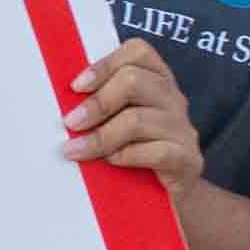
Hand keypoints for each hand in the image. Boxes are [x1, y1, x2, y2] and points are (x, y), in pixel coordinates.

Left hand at [60, 36, 202, 178]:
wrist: (170, 197)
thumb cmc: (135, 154)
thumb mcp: (117, 122)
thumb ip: (100, 106)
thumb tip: (61, 104)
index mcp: (157, 80)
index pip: (137, 52)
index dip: (104, 65)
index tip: (76, 87)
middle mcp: (174, 99)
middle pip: (134, 81)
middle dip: (96, 103)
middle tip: (72, 123)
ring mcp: (183, 129)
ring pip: (138, 120)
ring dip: (100, 136)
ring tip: (76, 150)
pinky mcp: (188, 160)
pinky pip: (157, 152)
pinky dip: (127, 156)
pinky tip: (111, 162)